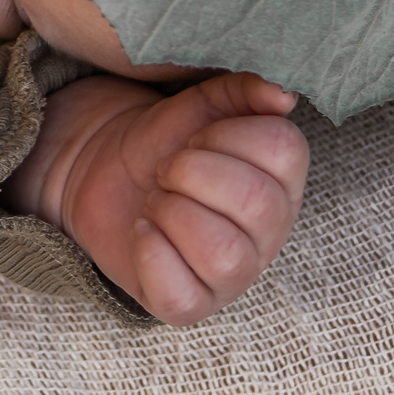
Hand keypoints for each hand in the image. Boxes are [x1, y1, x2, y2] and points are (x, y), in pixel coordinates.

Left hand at [4, 72, 307, 325]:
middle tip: (167, 169)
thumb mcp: (203, 105)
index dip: (228, 136)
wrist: (110, 173)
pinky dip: (152, 256)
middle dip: (193, 172)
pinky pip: (184, 298)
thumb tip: (282, 94)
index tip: (196, 139)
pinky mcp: (191, 304)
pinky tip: (142, 230)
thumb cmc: (169, 142)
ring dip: (174, 213)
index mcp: (283, 180)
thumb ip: (245, 90)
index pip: (284, 152)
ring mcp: (235, 276)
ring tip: (156, 201)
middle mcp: (270, 233)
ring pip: (225, 257)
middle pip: (256, 205)